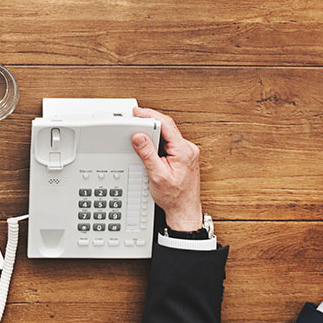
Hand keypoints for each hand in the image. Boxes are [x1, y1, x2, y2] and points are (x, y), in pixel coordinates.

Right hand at [130, 107, 202, 231]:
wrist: (184, 210)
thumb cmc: (175, 198)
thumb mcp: (157, 175)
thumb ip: (147, 154)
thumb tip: (139, 137)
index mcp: (184, 151)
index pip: (166, 125)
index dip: (150, 115)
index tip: (137, 112)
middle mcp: (188, 149)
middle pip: (167, 127)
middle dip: (150, 122)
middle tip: (134, 119)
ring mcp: (187, 152)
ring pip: (168, 135)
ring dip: (154, 133)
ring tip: (140, 133)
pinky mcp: (184, 157)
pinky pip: (170, 142)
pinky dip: (158, 142)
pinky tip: (150, 146)